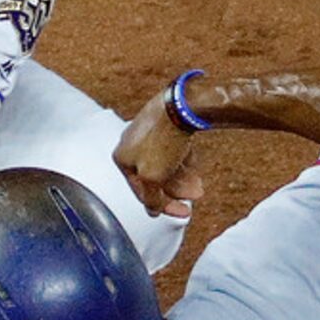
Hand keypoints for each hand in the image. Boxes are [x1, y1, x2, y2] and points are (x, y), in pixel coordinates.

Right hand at [114, 88, 203, 218]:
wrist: (180, 107)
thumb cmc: (161, 140)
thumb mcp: (152, 178)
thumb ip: (151, 199)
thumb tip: (152, 211)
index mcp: (122, 157)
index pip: (141, 191)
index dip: (164, 206)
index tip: (182, 212)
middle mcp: (131, 144)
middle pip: (154, 177)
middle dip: (176, 189)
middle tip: (194, 195)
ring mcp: (147, 132)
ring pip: (164, 162)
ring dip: (182, 176)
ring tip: (198, 183)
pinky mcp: (163, 123)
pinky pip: (172, 147)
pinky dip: (182, 158)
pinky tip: (194, 163)